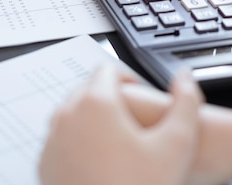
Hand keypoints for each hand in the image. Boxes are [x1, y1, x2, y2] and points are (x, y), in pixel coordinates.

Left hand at [38, 64, 202, 184]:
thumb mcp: (177, 143)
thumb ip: (186, 102)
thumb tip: (186, 76)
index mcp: (96, 103)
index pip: (108, 69)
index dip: (129, 78)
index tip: (142, 93)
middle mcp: (67, 116)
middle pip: (87, 90)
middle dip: (111, 97)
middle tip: (134, 119)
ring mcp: (52, 139)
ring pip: (73, 114)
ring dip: (93, 118)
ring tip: (120, 143)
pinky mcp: (45, 162)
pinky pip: (61, 139)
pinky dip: (78, 141)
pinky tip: (102, 162)